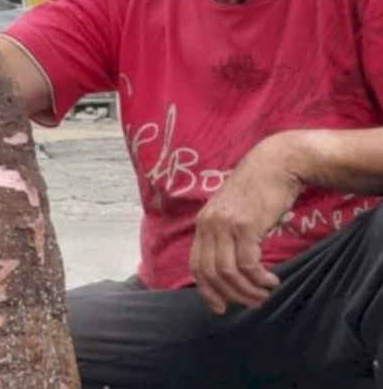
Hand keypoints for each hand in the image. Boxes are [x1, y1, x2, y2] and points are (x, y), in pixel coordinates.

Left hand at [190, 132, 304, 314]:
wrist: (275, 164)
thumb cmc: (259, 191)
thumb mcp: (233, 213)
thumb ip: (226, 236)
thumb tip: (230, 270)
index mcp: (203, 224)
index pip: (196, 265)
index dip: (206, 290)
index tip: (220, 308)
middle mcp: (208, 225)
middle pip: (210, 273)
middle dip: (231, 295)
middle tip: (252, 304)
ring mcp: (225, 224)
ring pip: (228, 272)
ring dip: (247, 290)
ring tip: (264, 293)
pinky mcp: (245, 225)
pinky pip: (247, 263)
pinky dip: (259, 278)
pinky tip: (271, 280)